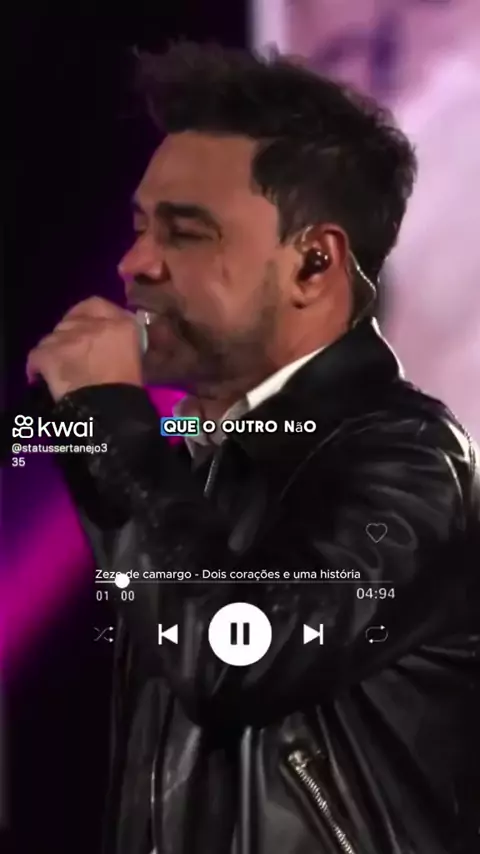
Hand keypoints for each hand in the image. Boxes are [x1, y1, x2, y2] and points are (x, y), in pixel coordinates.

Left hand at [26, 297, 142, 400]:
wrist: (110, 411)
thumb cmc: (128, 391)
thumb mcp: (136, 359)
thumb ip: (121, 342)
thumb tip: (109, 345)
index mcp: (122, 325)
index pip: (97, 305)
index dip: (86, 314)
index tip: (84, 326)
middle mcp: (93, 325)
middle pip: (70, 321)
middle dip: (68, 335)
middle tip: (71, 353)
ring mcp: (68, 338)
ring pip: (52, 338)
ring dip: (54, 351)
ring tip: (59, 369)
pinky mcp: (48, 354)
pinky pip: (36, 355)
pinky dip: (37, 366)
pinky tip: (40, 377)